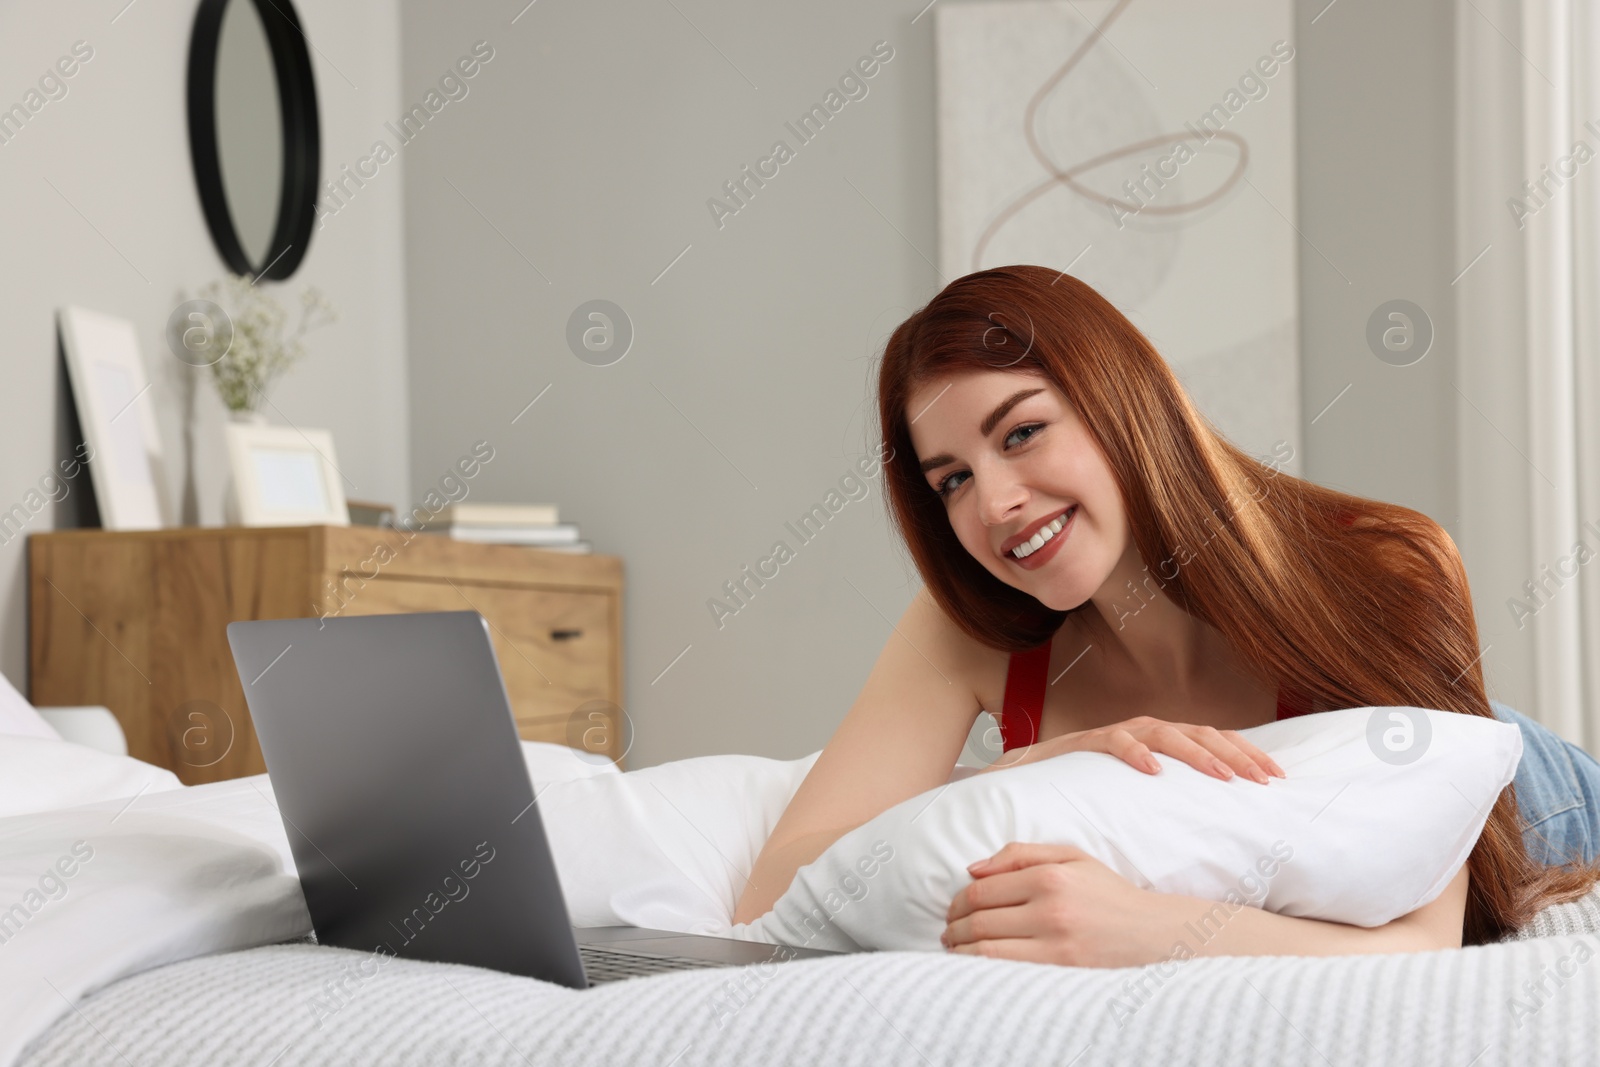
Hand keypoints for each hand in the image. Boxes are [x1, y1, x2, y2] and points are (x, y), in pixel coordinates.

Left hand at [942, 842, 1190, 966]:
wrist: (1155, 935)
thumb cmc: (1108, 894)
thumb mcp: (1071, 857)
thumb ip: (1021, 855)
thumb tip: (972, 869)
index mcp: (1051, 876)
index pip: (983, 890)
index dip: (958, 902)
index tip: (953, 910)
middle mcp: (1051, 909)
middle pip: (980, 920)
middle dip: (953, 927)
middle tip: (948, 931)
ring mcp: (1057, 945)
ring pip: (986, 950)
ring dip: (960, 951)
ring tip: (955, 949)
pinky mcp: (1062, 973)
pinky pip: (1006, 972)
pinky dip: (981, 969)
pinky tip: (975, 966)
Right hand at [978, 715, 1284, 782]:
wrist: (1024, 783)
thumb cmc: (1086, 796)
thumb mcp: (1139, 801)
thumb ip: (1172, 805)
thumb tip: (1224, 828)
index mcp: (1162, 744)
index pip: (1215, 740)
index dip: (1248, 754)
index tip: (1278, 778)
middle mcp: (1143, 732)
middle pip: (1201, 731)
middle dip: (1236, 753)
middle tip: (1263, 780)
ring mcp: (1114, 734)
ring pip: (1165, 731)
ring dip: (1197, 752)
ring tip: (1223, 775)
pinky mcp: (1084, 743)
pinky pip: (1113, 741)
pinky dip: (1135, 752)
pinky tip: (1153, 770)